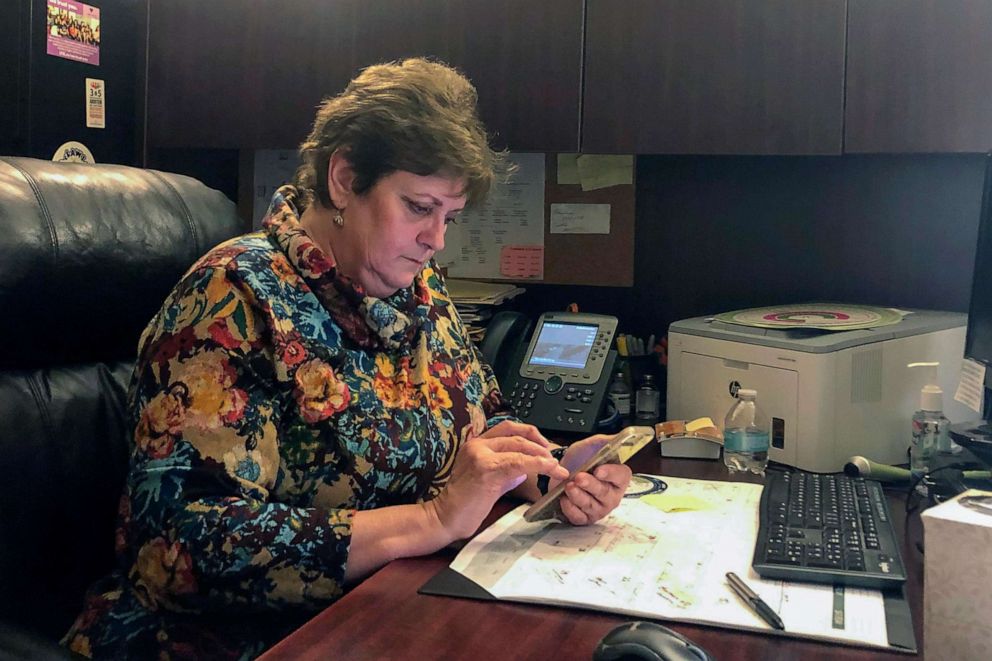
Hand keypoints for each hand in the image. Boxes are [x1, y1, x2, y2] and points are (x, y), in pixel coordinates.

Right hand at [431, 424, 567, 539]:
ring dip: (542, 457)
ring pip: (519, 447)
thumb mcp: (486, 479)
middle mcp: (477, 445)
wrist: (445, 518)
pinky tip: (549, 470)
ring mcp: (480, 456)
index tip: (544, 445)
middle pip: (516, 435)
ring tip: (556, 467)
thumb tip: (526, 468)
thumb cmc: (464, 503)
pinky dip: (538, 465)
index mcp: (475, 444)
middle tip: (553, 459)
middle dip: (539, 445)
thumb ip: (505, 470)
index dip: (529, 433)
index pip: (507, 428)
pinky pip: (518, 463)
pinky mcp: (486, 470)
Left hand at [552, 435, 631, 525]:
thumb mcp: (591, 446)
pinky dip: (570, 509)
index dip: (611, 473)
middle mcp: (611, 495)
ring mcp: (598, 509)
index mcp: (618, 477)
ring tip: (568, 486)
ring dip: (578, 496)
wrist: (559, 471)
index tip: (599, 470)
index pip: (622, 476)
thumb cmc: (579, 460)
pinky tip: (564, 499)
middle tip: (579, 477)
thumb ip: (606, 442)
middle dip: (591, 485)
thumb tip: (621, 437)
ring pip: (590, 506)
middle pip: (605, 493)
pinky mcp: (584, 518)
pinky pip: (579, 517)